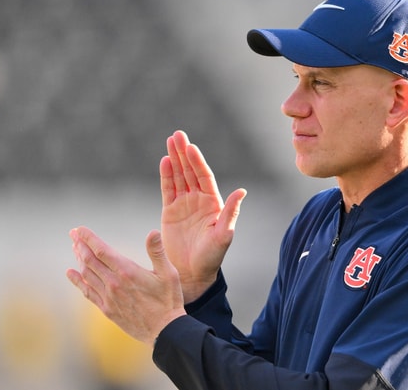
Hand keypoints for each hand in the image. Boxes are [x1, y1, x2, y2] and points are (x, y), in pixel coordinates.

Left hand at [65, 227, 185, 346]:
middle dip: (80, 245)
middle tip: (73, 234)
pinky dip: (77, 281)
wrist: (164, 330)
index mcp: (127, 272)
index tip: (79, 229)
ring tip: (75, 248)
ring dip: (79, 259)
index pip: (102, 250)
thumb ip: (157, 252)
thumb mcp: (169, 273)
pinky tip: (71, 273)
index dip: (88, 238)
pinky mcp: (107, 309)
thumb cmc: (169, 300)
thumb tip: (152, 232)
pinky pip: (87, 292)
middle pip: (90, 260)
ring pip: (87, 274)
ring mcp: (108, 297)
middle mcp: (114, 283)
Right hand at [160, 130, 246, 301]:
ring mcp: (184, 204)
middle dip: (184, 153)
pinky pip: (168, 189)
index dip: (198, 161)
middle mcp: (199, 200)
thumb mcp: (224, 234)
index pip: (204, 177)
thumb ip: (230, 212)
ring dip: (175, 159)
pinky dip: (166, 175)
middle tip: (178, 135)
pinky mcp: (170, 212)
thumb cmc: (212, 256)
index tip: (191, 147)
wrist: (193, 272)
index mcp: (213, 203)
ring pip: (179, 177)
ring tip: (170, 141)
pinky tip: (164, 161)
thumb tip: (242, 191)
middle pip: (190, 171)